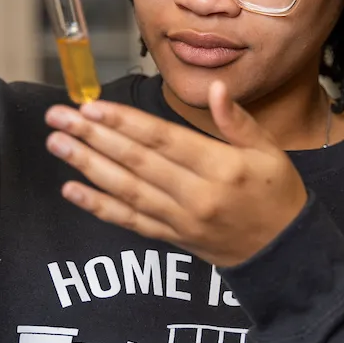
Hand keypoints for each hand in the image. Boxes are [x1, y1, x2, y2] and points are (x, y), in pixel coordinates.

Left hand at [44, 81, 308, 267]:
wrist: (286, 255)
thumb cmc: (278, 194)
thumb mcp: (269, 151)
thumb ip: (237, 120)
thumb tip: (216, 87)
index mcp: (222, 167)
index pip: (163, 140)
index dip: (125, 122)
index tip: (92, 106)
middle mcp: (196, 195)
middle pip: (137, 162)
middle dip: (94, 137)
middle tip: (58, 117)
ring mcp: (181, 220)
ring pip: (127, 190)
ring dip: (88, 166)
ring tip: (57, 144)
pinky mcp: (172, 239)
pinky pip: (130, 221)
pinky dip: (99, 206)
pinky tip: (71, 190)